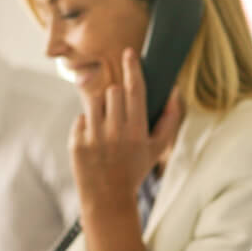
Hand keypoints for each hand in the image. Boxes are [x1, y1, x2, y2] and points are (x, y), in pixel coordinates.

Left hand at [69, 47, 182, 212]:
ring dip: (101, 108)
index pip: (135, 90)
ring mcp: (94, 137)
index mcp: (137, 131)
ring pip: (95, 101)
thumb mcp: (158, 149)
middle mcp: (115, 132)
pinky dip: (87, 125)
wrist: (108, 198)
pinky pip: (81, 118)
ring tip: (106, 126)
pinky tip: (94, 141)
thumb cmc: (135, 170)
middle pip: (113, 91)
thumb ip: (170, 120)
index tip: (128, 53)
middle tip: (118, 112)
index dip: (132, 68)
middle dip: (116, 96)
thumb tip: (174, 92)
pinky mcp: (76, 142)